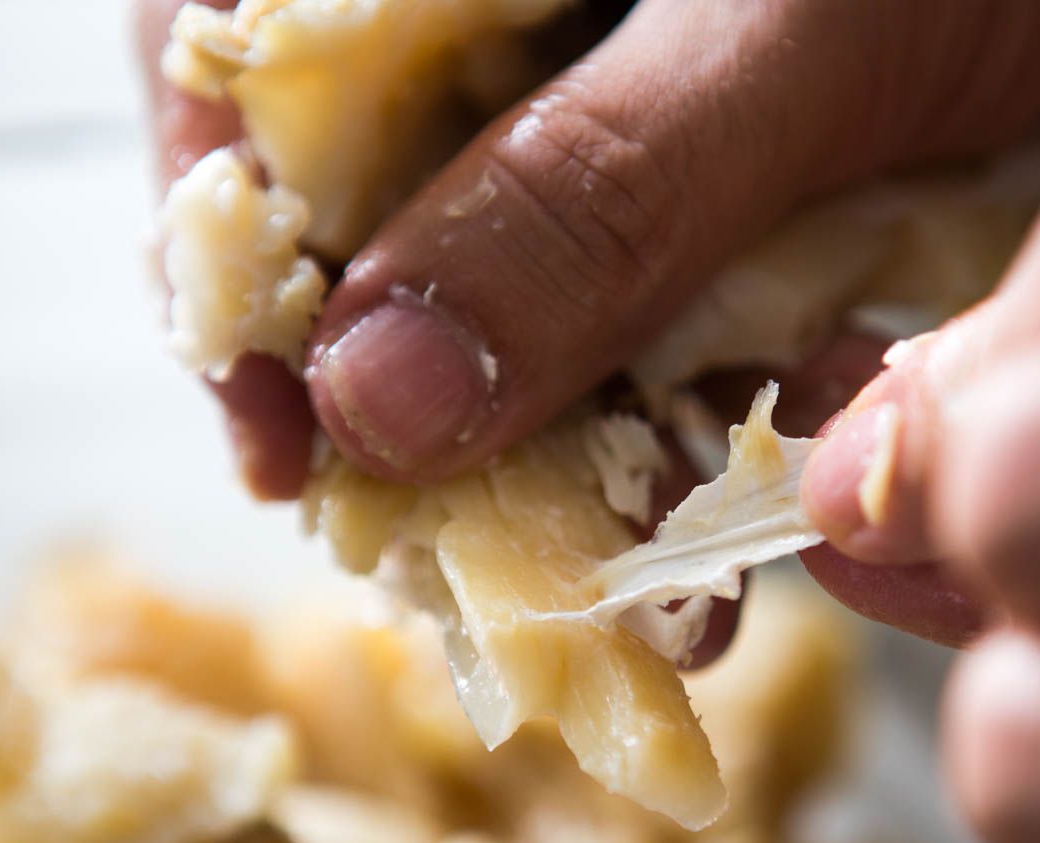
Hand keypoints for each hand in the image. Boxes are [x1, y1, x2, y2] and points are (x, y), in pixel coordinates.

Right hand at [136, 0, 1039, 498]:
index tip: (283, 437)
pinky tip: (720, 559)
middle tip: (442, 552)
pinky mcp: (718, 233)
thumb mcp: (802, 26)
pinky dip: (681, 465)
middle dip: (411, 405)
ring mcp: (620, 145)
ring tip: (606, 590)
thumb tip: (378, 393)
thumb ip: (595, 189)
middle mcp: (520, 40)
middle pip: (374, 231)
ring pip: (512, 325)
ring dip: (558, 468)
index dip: (236, 262)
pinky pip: (648, 365)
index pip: (243, 69)